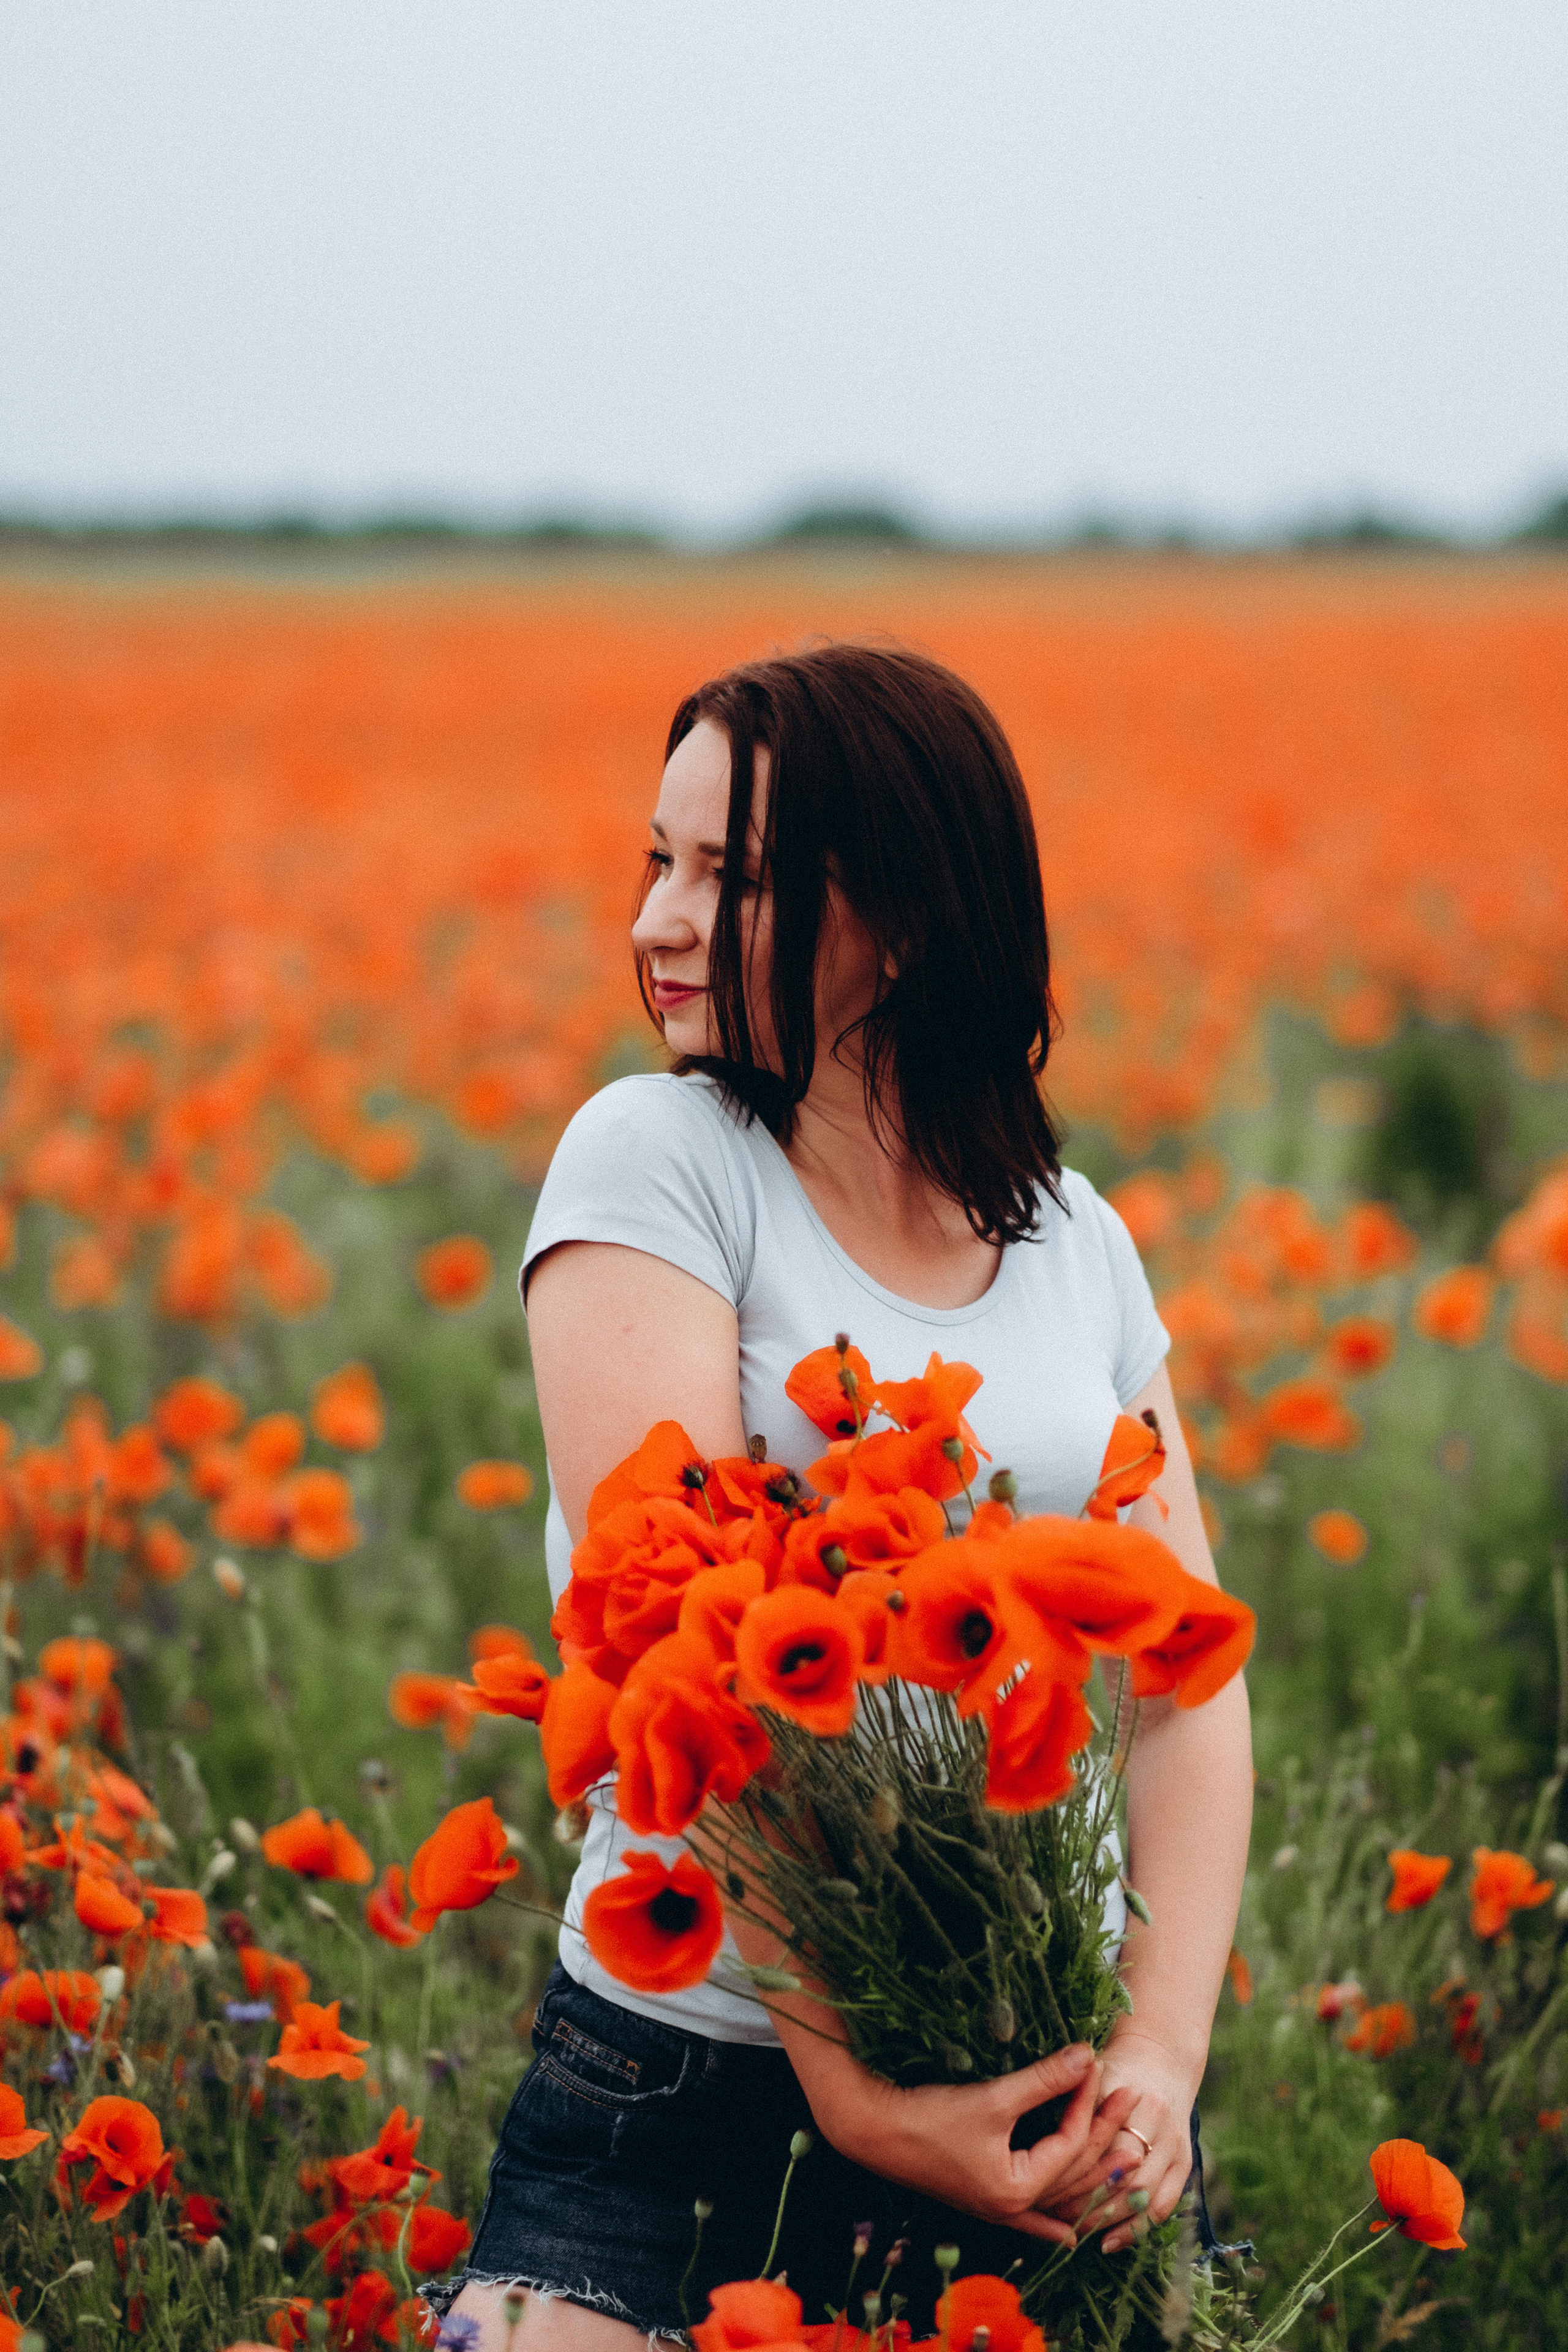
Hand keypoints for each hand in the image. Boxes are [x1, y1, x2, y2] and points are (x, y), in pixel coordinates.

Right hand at [812, 2043, 1139, 2245]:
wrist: (874, 2130)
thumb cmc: (930, 2116)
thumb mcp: (993, 2098)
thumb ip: (1044, 2080)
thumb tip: (1088, 2055)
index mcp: (1017, 2189)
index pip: (1071, 2143)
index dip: (1088, 2102)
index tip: (1100, 2065)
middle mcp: (1013, 2208)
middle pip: (1074, 2173)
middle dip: (1104, 2133)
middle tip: (1129, 2096)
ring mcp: (999, 2209)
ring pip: (1060, 2194)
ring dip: (1092, 2170)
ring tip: (1124, 2147)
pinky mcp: (986, 2199)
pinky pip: (1033, 2218)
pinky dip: (1054, 2220)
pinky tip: (1072, 2235)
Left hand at [1039, 2028, 1199, 2254]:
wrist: (1161, 2056)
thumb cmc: (1116, 2066)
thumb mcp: (1093, 2075)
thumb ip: (1071, 2101)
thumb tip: (1035, 2140)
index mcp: (1139, 2101)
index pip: (1105, 2151)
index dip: (1074, 2175)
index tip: (1044, 2191)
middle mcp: (1163, 2127)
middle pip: (1125, 2182)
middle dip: (1089, 2204)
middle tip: (1054, 2217)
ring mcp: (1177, 2147)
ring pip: (1144, 2199)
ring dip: (1109, 2221)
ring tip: (1076, 2231)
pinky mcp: (1184, 2162)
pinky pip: (1163, 2205)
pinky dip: (1137, 2227)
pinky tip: (1110, 2241)